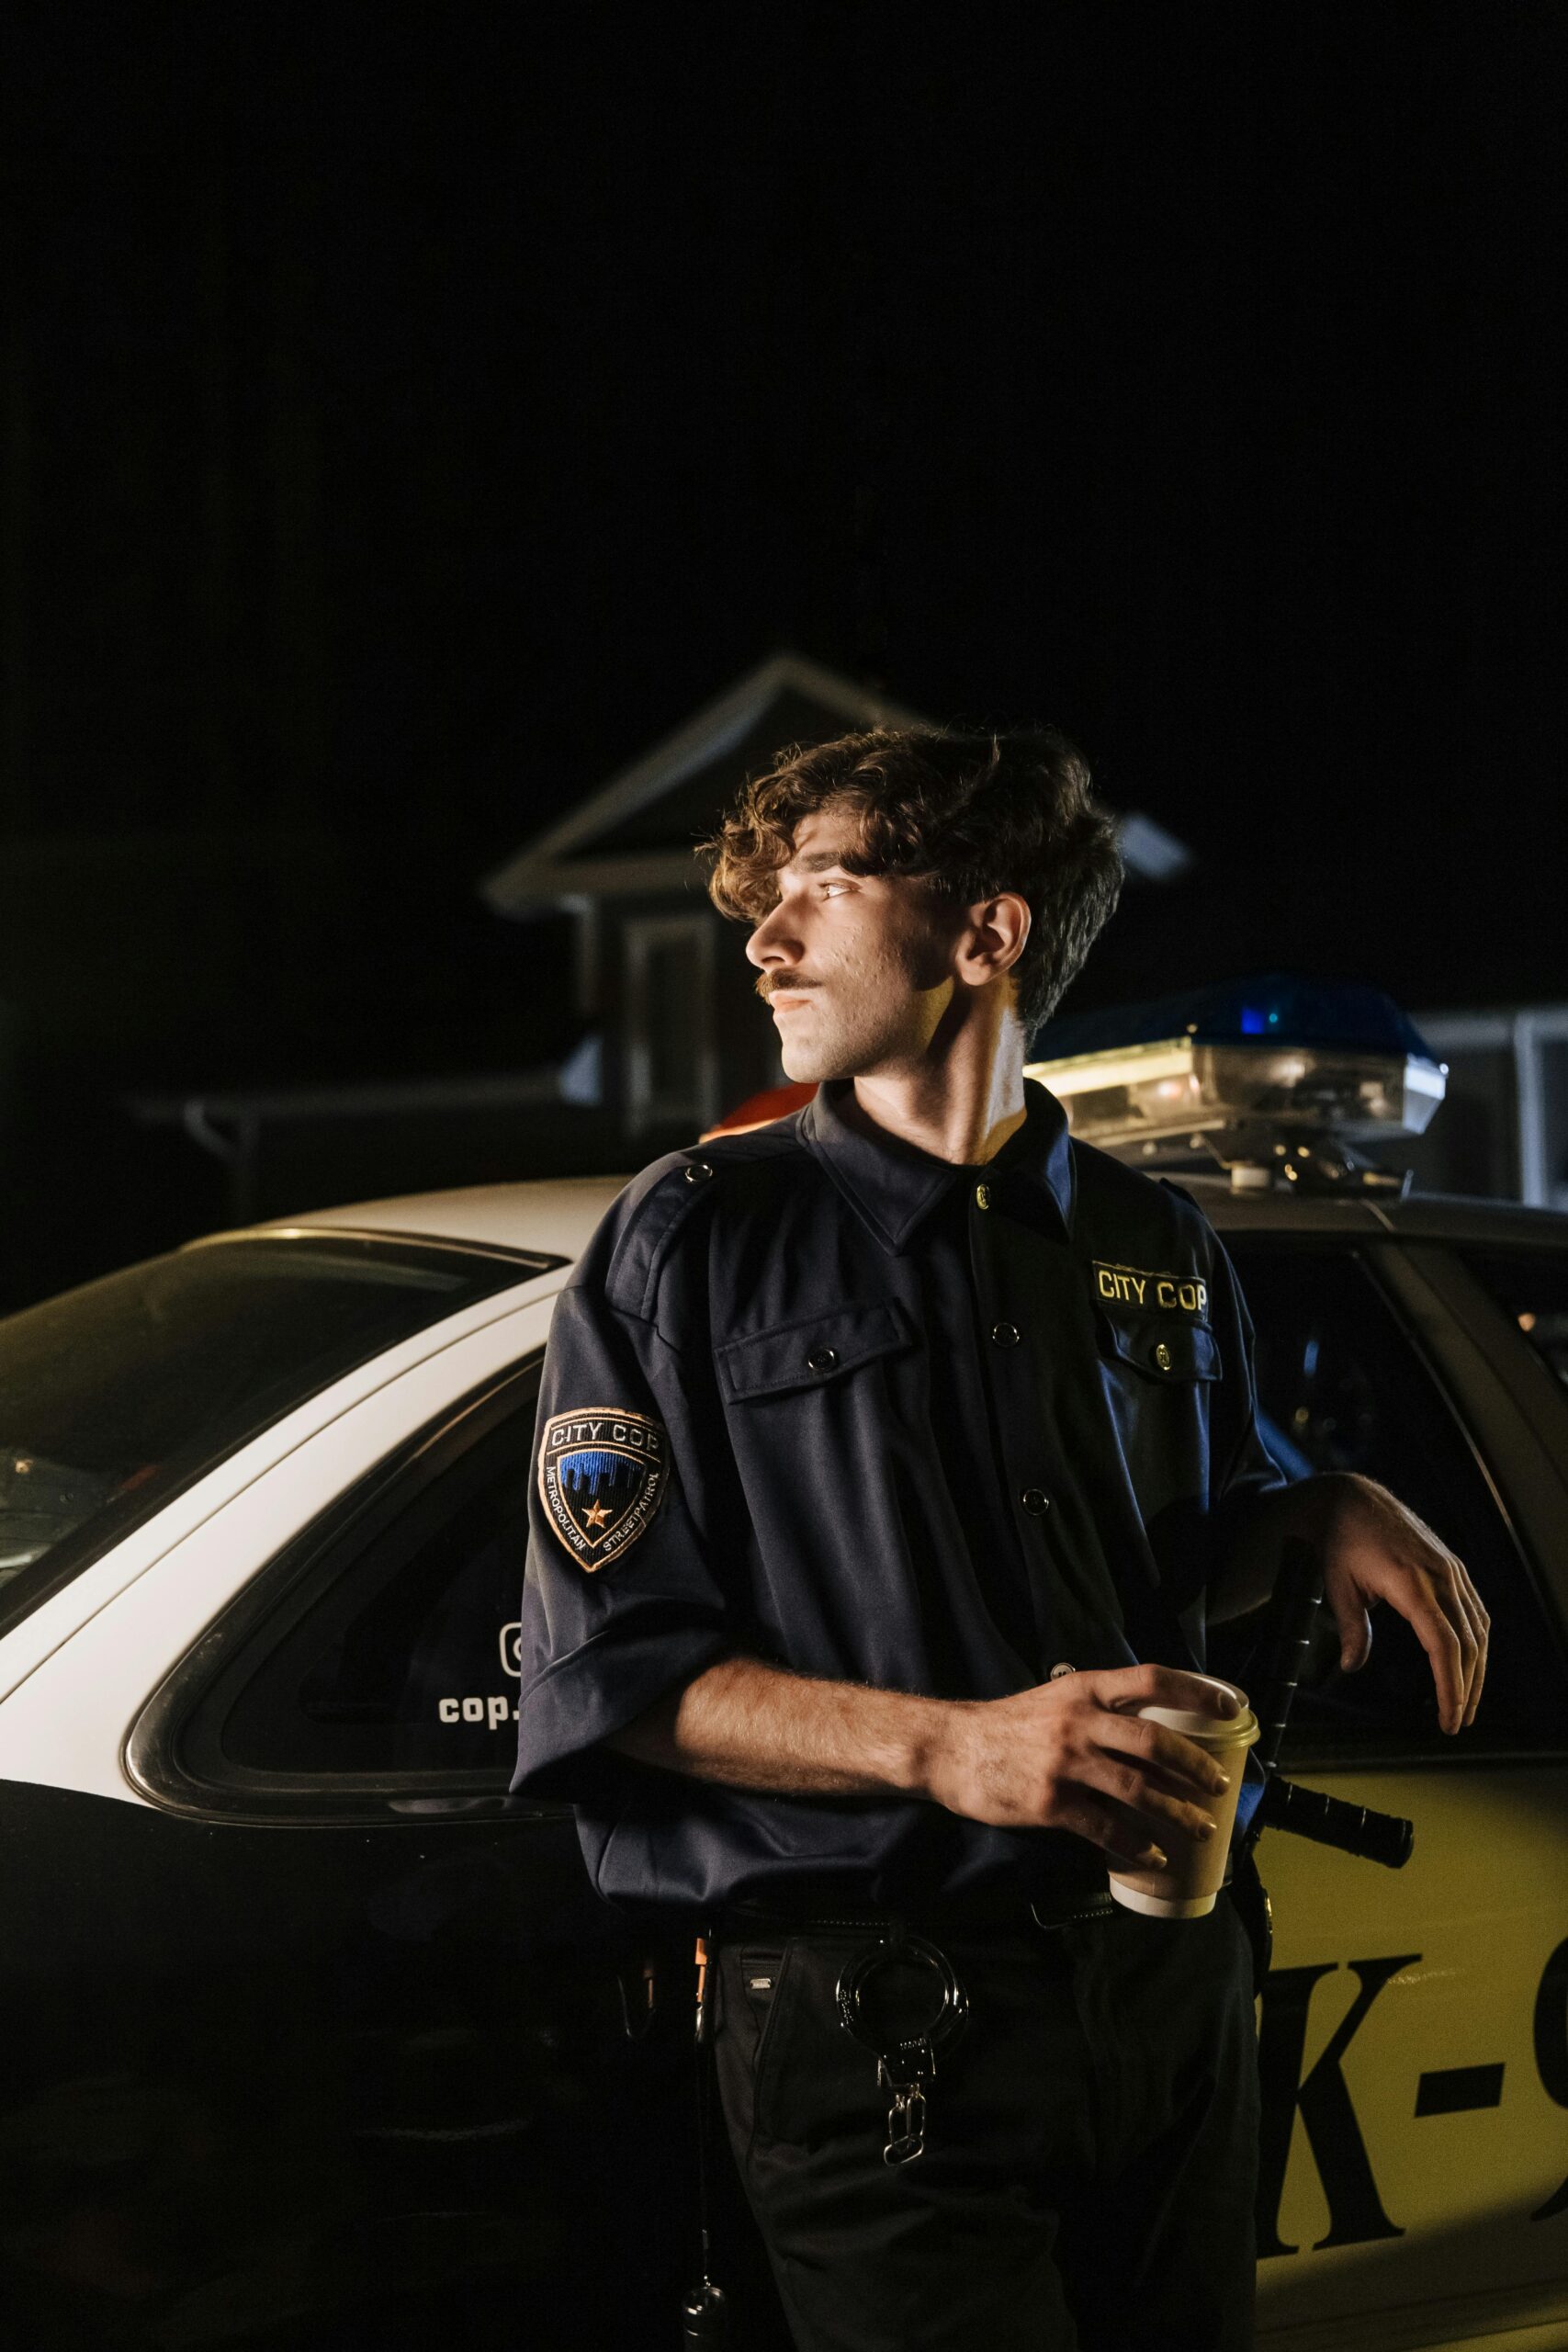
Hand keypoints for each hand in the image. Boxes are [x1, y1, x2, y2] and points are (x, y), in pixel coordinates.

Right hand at [924, 1665, 1241, 1869]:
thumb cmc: (1008, 1726)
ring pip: (1138, 1790)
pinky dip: (1136, 1845)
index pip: (1151, 1680)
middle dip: (1196, 1767)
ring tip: (1200, 1827)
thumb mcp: (1055, 1700)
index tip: (1231, 1708)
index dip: (1196, 1692)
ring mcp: (1065, 1763)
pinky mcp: (1051, 1803)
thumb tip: (1152, 1733)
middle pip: (1155, 1742)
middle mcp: (1079, 1721)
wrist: (951, 1749)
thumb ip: (1098, 1709)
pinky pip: (1106, 1828)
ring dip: (1177, 1813)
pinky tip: (1153, 1855)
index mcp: (1084, 1689)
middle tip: (1217, 1787)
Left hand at [1319, 1474, 1488, 1732]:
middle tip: (1457, 1721)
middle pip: (1468, 1644)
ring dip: (1477, 1668)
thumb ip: (1352, 1627)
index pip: (1444, 1645)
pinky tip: (1471, 1663)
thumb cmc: (1341, 1540)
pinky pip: (1475, 1610)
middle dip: (1466, 1687)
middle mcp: (1440, 1576)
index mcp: (1412, 1583)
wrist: (1353, 1499)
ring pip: (1478, 1629)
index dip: (1450, 1685)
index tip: (1449, 1716)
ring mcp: (1451, 1570)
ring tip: (1467, 1701)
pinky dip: (1477, 1641)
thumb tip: (1353, 1665)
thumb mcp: (1337, 1584)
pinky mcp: (1453, 1567)